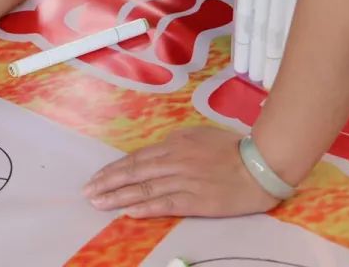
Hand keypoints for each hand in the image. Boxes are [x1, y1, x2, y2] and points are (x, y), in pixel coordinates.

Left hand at [84, 126, 282, 217]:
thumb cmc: (233, 149)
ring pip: (144, 188)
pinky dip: (144, 207)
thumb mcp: (199, 136)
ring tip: (98, 203)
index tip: (97, 177)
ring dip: (118, 197)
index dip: (114, 169)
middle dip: (107, 182)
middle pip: (134, 172)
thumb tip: (158, 153)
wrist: (260, 164)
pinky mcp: (195, 201)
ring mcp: (183, 180)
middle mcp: (174, 161)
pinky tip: (128, 211)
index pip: (136, 158)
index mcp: (174, 144)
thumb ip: (176, 144)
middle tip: (88, 192)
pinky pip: (164, 203)